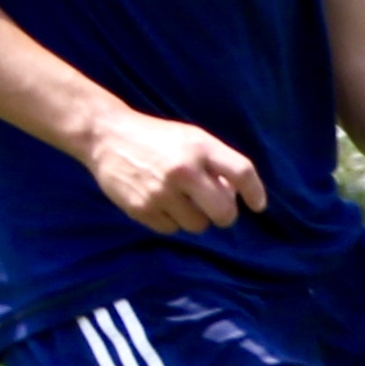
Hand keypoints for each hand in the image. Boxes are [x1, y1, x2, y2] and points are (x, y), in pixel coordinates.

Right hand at [85, 111, 264, 233]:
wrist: (106, 135)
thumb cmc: (157, 139)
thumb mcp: (192, 139)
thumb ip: (216, 163)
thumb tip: (236, 195)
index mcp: (200, 148)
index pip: (242, 172)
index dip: (255, 192)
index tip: (258, 205)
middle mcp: (183, 170)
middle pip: (223, 212)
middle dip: (225, 215)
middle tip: (219, 211)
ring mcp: (160, 191)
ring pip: (198, 225)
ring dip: (196, 218)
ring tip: (182, 202)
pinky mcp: (140, 208)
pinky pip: (171, 229)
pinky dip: (171, 221)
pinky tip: (161, 204)